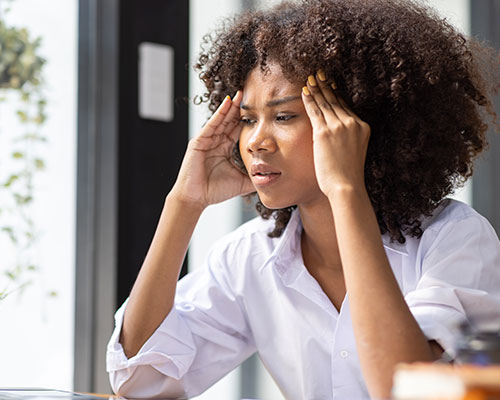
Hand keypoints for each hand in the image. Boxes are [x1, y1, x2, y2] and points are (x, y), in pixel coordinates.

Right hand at [171, 90, 253, 209]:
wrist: (196, 199)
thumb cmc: (215, 191)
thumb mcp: (242, 182)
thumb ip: (256, 178)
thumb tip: (274, 178)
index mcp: (225, 149)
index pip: (239, 130)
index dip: (249, 120)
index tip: (261, 110)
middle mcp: (216, 142)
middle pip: (231, 121)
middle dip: (241, 108)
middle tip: (253, 95)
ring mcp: (207, 140)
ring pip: (222, 120)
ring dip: (232, 107)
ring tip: (242, 93)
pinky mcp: (199, 141)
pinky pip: (212, 124)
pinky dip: (220, 113)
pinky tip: (228, 102)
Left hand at [301, 71, 370, 198]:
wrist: (346, 186)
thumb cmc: (347, 176)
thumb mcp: (353, 153)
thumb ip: (348, 140)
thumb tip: (336, 138)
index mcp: (362, 127)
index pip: (346, 107)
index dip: (336, 94)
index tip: (330, 84)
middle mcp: (352, 124)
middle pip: (336, 101)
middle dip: (326, 86)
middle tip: (319, 73)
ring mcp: (339, 127)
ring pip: (325, 103)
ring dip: (316, 90)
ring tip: (310, 79)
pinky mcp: (324, 132)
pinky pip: (315, 111)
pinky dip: (309, 100)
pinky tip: (304, 91)